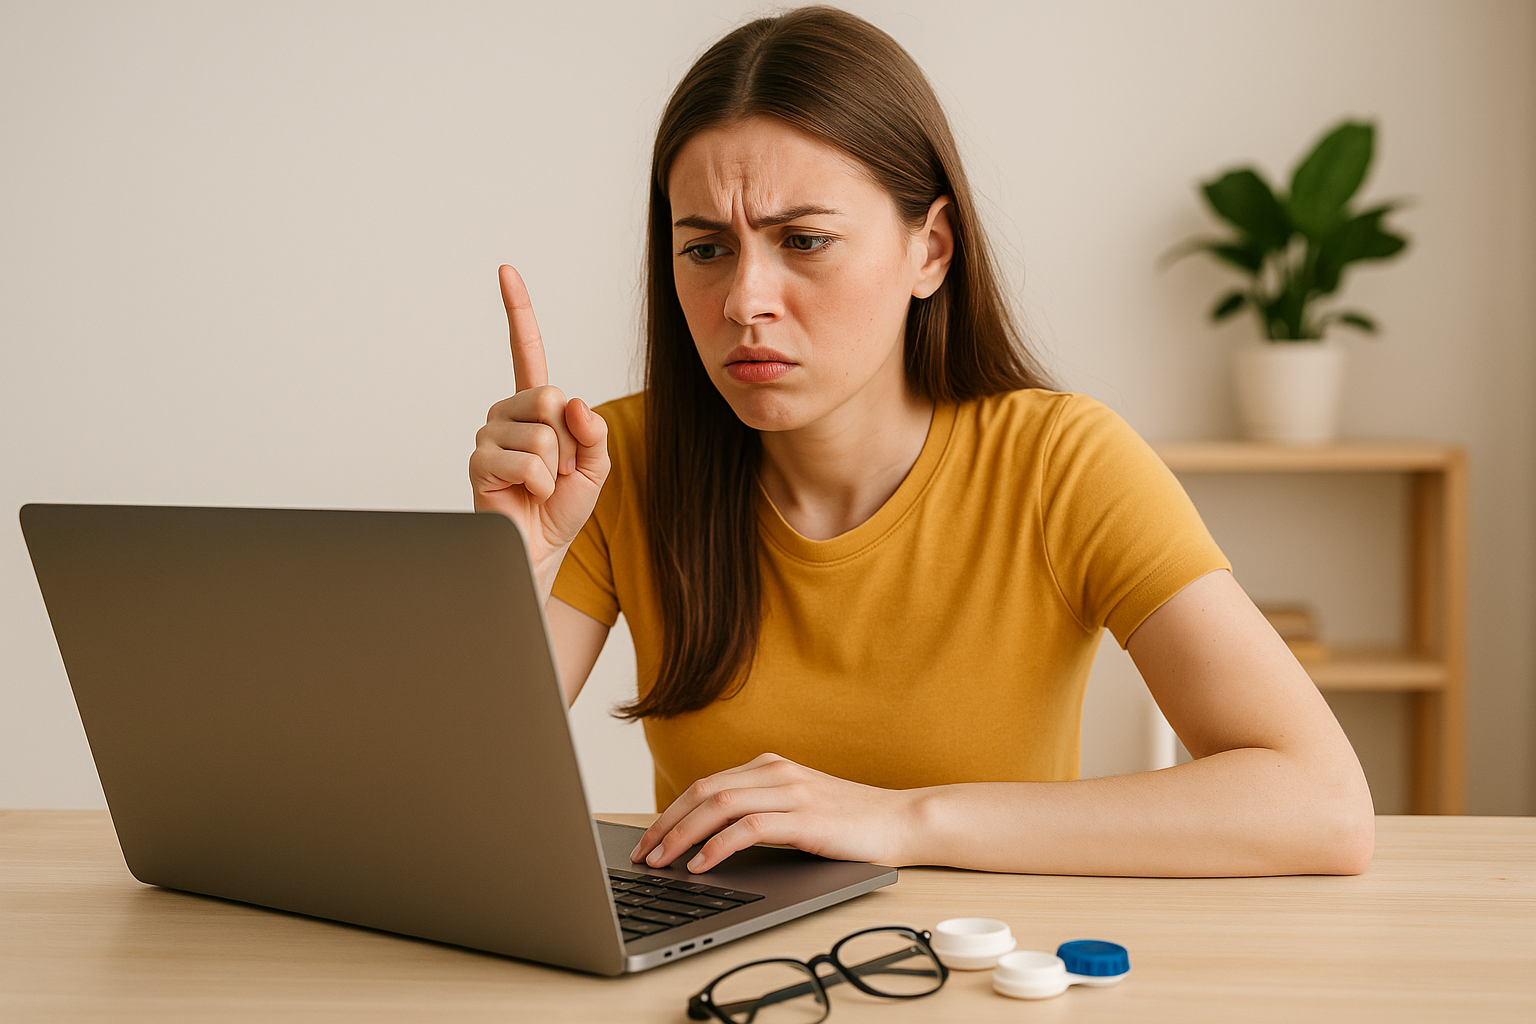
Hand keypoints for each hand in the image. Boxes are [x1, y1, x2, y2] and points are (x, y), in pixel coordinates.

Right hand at [470, 265, 608, 597]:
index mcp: (535, 406)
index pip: (526, 350)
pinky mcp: (479, 462)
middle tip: (558, 469)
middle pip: (549, 396)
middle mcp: (506, 412)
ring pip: (543, 434)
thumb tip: (573, 402)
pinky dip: (540, 484)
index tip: (506, 271)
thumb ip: (594, 431)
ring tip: (541, 486)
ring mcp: (488, 435)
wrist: (539, 550)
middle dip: (569, 441)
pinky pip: (529, 462)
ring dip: (555, 468)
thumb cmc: (561, 508)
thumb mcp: (596, 466)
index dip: (518, 311)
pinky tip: (527, 495)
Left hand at [628, 753, 914, 872]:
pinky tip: (702, 865)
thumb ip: (759, 813)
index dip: (670, 813)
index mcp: (769, 768)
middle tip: (643, 854)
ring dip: (683, 835)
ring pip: (719, 805)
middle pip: (703, 792)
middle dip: (666, 824)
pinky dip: (718, 846)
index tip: (647, 840)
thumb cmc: (849, 823)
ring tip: (662, 861)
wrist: (901, 821)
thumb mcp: (796, 809)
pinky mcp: (806, 817)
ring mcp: (791, 792)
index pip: (705, 786)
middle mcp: (776, 773)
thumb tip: (707, 842)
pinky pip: (749, 828)